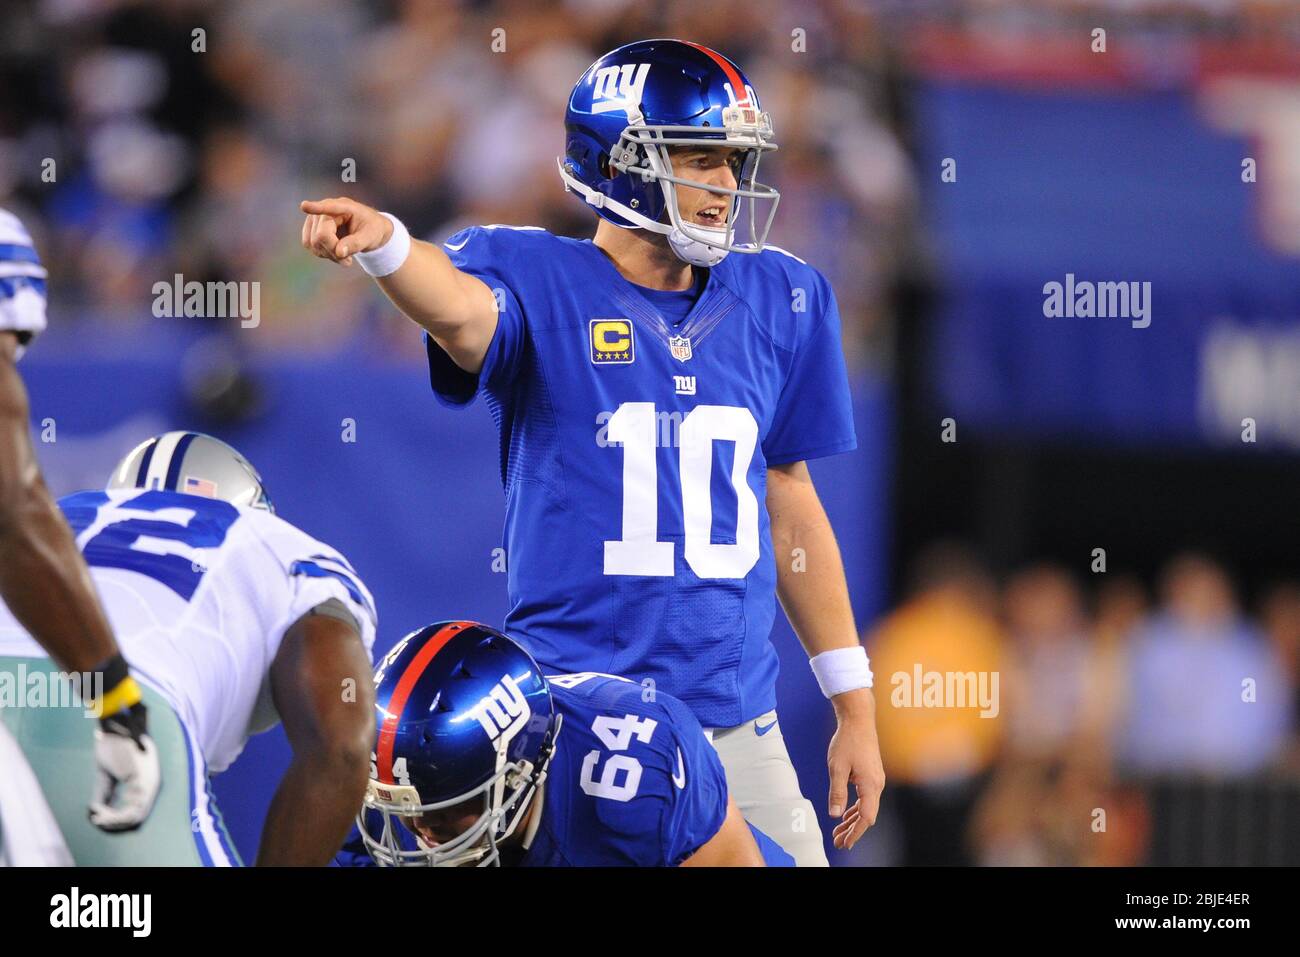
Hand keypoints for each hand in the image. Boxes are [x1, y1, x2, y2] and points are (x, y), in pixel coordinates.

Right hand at [89, 702, 161, 831]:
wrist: (114, 727)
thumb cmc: (112, 748)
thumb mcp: (107, 775)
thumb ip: (106, 794)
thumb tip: (97, 813)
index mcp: (145, 783)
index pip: (137, 811)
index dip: (117, 820)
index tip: (99, 819)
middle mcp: (152, 784)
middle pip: (137, 817)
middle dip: (115, 823)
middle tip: (98, 821)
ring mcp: (149, 782)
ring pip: (135, 816)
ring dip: (114, 820)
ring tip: (98, 817)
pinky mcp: (142, 780)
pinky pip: (132, 808)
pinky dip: (115, 815)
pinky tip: (101, 813)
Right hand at [299, 197, 393, 266]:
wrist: (370, 231)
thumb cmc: (373, 229)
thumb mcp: (371, 237)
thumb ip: (356, 244)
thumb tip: (339, 252)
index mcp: (344, 206)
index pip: (328, 207)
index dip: (315, 208)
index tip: (304, 206)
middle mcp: (326, 210)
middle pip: (320, 236)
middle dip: (333, 251)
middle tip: (349, 261)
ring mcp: (316, 218)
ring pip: (313, 243)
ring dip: (329, 255)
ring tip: (345, 256)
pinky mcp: (311, 229)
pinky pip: (310, 246)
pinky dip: (323, 254)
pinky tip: (336, 253)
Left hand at [826, 688, 884, 850]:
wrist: (858, 720)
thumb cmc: (848, 741)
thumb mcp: (837, 768)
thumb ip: (837, 792)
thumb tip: (835, 814)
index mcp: (870, 785)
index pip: (865, 817)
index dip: (855, 833)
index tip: (845, 843)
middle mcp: (877, 784)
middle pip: (866, 815)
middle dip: (852, 830)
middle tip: (838, 841)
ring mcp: (875, 779)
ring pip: (866, 807)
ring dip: (852, 820)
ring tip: (838, 832)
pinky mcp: (871, 774)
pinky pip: (865, 797)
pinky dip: (855, 808)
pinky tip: (845, 814)